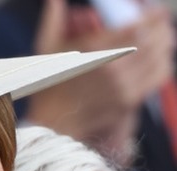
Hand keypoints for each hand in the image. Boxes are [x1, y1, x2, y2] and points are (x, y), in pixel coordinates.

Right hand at [26, 0, 175, 166]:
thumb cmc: (48, 82)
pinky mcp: (129, 100)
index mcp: (93, 49)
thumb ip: (53, 17)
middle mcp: (112, 66)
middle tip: (160, 23)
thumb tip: (53, 0)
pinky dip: (163, 64)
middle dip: (162, 27)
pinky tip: (158, 59)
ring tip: (162, 39)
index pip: (138, 26)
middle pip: (155, 40)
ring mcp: (123, 85)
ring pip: (161, 57)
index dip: (153, 16)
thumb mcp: (46, 47)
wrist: (52, 119)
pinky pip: (158, 77)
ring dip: (165, 45)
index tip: (155, 10)